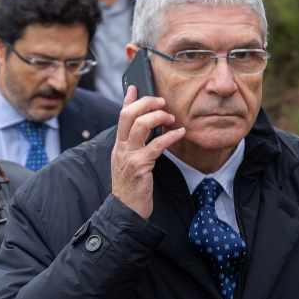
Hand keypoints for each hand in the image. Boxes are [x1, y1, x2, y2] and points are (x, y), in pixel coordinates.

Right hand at [110, 85, 185, 219]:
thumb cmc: (131, 187)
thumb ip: (134, 146)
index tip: (134, 86)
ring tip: (171, 118)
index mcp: (118, 145)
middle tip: (162, 102)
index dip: (127, 99)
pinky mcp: (139, 166)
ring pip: (140, 125)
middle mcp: (120, 147)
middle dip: (146, 103)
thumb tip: (145, 131)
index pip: (120, 116)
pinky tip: (180, 133)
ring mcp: (128, 156)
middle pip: (128, 114)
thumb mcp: (129, 163)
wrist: (126, 211)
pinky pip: (156, 145)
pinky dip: (170, 136)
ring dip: (158, 116)